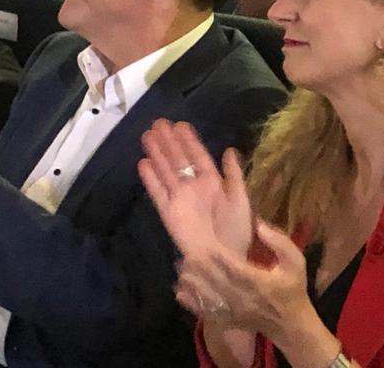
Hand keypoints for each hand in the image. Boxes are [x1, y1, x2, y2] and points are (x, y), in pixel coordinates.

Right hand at [138, 120, 252, 257]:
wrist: (223, 259)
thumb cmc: (236, 231)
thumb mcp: (240, 198)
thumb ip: (234, 174)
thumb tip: (230, 149)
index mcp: (213, 182)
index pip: (198, 156)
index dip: (189, 141)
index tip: (179, 124)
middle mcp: (194, 187)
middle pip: (179, 160)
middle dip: (169, 142)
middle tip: (158, 123)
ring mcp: (180, 199)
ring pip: (166, 172)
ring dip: (157, 154)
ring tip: (147, 136)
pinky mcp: (169, 213)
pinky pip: (158, 193)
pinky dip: (151, 179)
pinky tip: (143, 164)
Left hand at [176, 221, 312, 342]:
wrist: (291, 324)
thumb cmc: (293, 288)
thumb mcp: (296, 262)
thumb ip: (280, 242)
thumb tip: (259, 225)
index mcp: (260, 282)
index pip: (235, 269)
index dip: (219, 257)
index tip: (205, 244)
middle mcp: (244, 298)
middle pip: (217, 282)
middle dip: (200, 267)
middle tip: (186, 252)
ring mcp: (235, 312)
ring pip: (209, 297)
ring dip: (194, 283)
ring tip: (181, 268)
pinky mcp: (229, 320)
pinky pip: (208, 313)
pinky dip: (193, 304)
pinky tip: (180, 293)